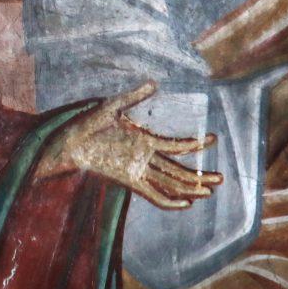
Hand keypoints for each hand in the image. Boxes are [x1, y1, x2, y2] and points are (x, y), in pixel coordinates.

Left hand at [36, 81, 222, 209]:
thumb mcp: (112, 107)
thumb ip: (134, 97)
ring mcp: (137, 171)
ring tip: (209, 193)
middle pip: (178, 170)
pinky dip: (168, 202)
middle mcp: (144, 158)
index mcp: (144, 140)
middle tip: (221, 180)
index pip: (176, 146)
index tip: (213, 138)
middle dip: (199, 175)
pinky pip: (152, 195)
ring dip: (189, 189)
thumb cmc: (87, 123)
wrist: (66, 142)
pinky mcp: (128, 181)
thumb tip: (155, 83)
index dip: (195, 144)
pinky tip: (184, 205)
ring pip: (170, 183)